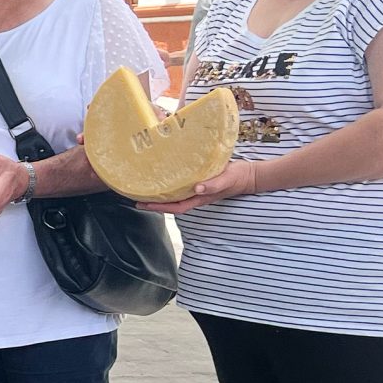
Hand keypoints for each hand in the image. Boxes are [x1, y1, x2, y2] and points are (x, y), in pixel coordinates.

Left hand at [140, 159, 258, 214]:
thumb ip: (213, 185)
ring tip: (144, 189)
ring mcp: (196, 190)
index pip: (175, 207)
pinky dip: (169, 185)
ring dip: (159, 194)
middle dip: (153, 203)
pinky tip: (161, 179)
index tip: (142, 205)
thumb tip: (197, 188)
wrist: (247, 174)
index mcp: (199, 198)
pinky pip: (180, 186)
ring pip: (174, 196)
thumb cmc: (236, 178)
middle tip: (135, 198)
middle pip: (170, 203)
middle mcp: (195, 196)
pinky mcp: (198, 181)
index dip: (158, 208)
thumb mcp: (226, 180)